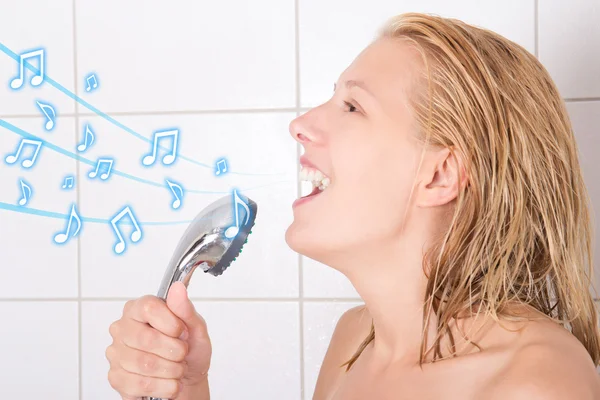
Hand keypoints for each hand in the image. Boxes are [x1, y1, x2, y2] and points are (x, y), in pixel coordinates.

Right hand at [106, 282, 211, 398]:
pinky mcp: (116, 377)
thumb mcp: (196, 329)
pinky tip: (168, 382)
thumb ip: (185, 309)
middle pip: (146, 338)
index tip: (182, 331)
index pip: (148, 307)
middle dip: (174, 351)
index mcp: (139, 308)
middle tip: (182, 353)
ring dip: (171, 370)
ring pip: (144, 364)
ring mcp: (116, 353)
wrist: (188, 381)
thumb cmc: (190, 351)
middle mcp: (123, 328)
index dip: (170, 322)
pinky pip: (140, 384)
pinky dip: (164, 386)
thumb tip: (177, 288)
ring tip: (177, 368)